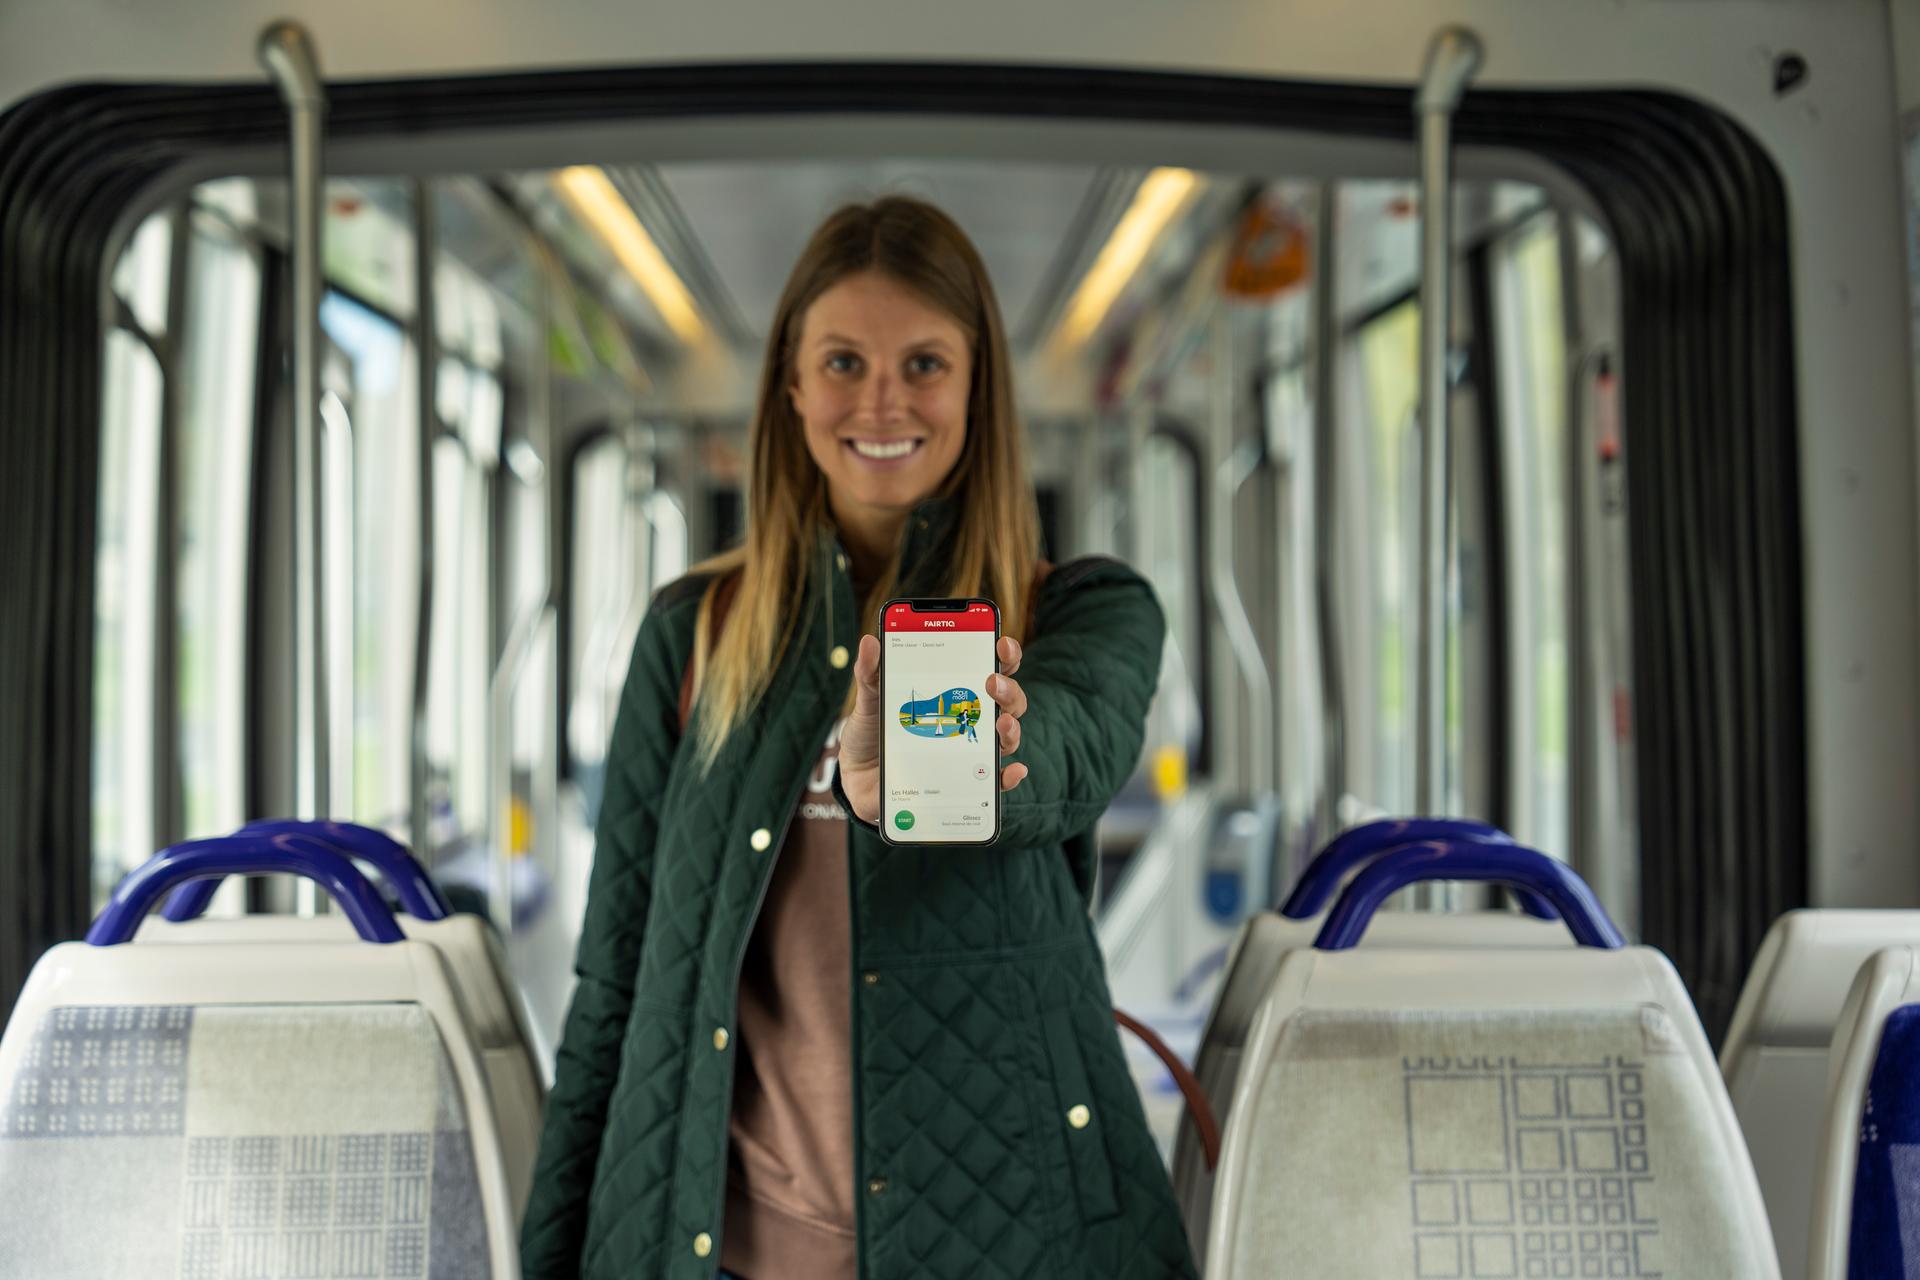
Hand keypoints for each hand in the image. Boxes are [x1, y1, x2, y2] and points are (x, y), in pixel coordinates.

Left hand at [838, 633, 1030, 826]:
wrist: (857, 776)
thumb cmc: (873, 731)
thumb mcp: (871, 698)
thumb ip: (871, 671)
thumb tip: (869, 641)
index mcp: (952, 691)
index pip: (989, 666)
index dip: (1004, 654)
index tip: (1002, 645)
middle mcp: (968, 718)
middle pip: (1006, 700)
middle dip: (1008, 688)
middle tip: (992, 683)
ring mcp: (970, 750)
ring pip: (1006, 736)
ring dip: (1011, 727)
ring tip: (1001, 722)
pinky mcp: (965, 782)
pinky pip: (995, 780)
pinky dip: (1009, 775)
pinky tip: (1013, 770)